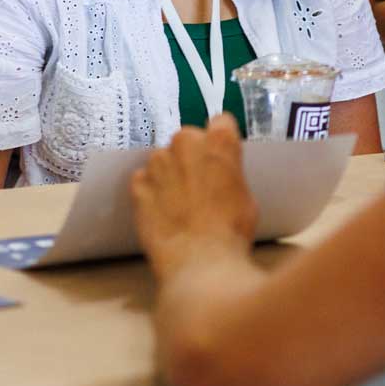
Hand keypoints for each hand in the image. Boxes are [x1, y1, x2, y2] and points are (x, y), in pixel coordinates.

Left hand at [131, 114, 257, 283]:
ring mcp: (158, 163)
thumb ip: (230, 173)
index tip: (220, 155)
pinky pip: (144, 180)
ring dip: (169, 173)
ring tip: (179, 202)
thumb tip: (221, 176)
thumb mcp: (246, 195)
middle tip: (200, 183)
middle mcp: (186, 142)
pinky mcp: (138, 185)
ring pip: (164, 158)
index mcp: (219, 141)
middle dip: (192, 155)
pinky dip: (150, 191)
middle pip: (189, 138)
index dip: (221, 141)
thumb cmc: (231, 231)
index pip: (221, 123)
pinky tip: (162, 211)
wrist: (200, 262)